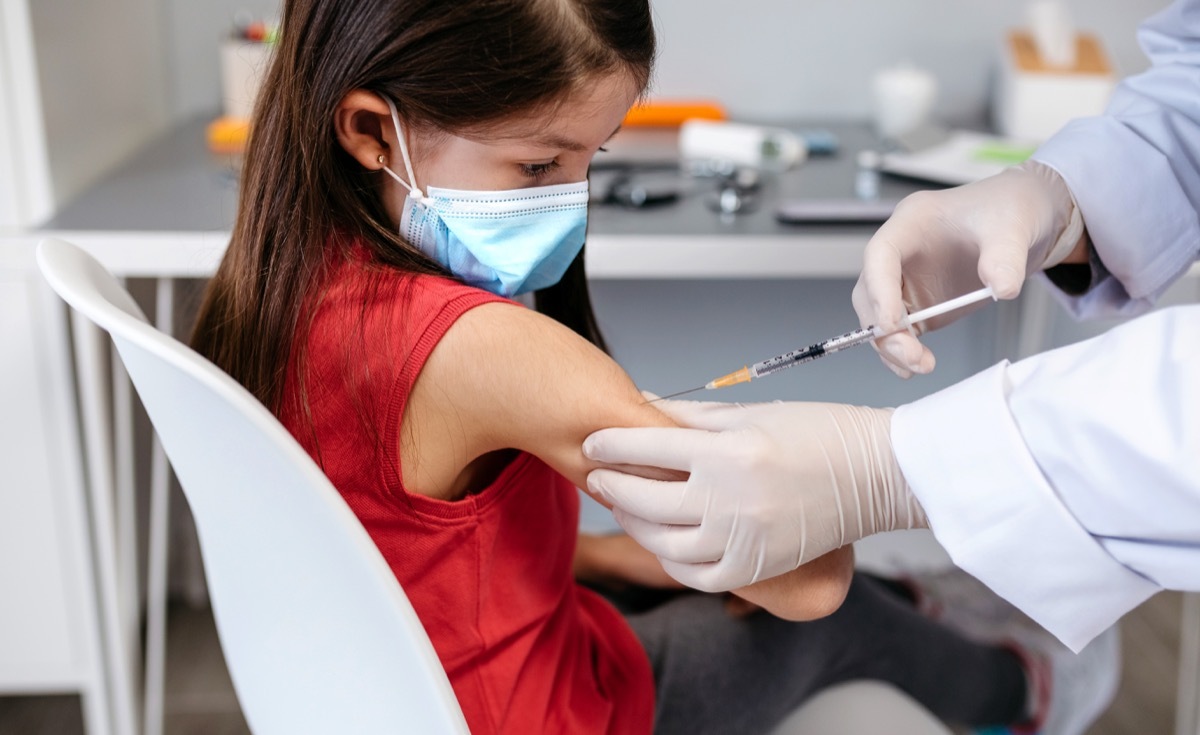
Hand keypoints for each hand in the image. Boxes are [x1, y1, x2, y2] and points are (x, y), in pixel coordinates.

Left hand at [582, 399, 926, 592]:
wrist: (878, 473)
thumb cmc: (820, 432)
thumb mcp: (751, 412)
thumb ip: (690, 416)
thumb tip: (641, 404)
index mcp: (730, 452)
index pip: (648, 448)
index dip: (610, 445)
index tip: (592, 443)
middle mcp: (732, 499)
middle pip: (647, 500)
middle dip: (613, 486)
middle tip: (599, 476)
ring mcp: (744, 539)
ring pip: (665, 544)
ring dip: (635, 525)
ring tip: (625, 508)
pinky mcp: (758, 567)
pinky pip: (697, 575)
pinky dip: (671, 561)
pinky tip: (661, 542)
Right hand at [853, 160, 1085, 376]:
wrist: (1024, 222)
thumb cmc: (1008, 210)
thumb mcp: (1014, 225)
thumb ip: (1006, 256)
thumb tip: (1003, 288)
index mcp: (912, 222)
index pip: (879, 254)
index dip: (879, 289)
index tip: (892, 322)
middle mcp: (901, 254)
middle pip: (870, 292)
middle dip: (884, 327)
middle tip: (911, 354)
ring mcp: (907, 280)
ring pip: (879, 317)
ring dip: (892, 346)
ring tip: (921, 364)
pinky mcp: (920, 304)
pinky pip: (900, 332)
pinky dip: (904, 352)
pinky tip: (918, 365)